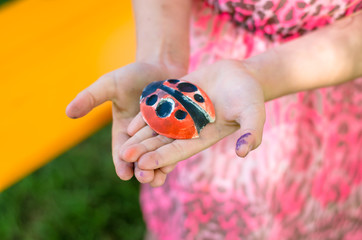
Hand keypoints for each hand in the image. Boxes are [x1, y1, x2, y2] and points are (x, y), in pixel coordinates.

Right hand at [66, 61, 186, 181]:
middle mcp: (141, 136)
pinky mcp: (176, 129)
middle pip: (140, 157)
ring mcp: (159, 134)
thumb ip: (91, 98)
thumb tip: (68, 113)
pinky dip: (173, 155)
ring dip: (158, 168)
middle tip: (144, 179)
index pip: (121, 150)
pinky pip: (174, 146)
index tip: (123, 174)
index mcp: (124, 129)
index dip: (122, 162)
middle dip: (141, 170)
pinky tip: (175, 163)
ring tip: (159, 178)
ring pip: (157, 156)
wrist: (160, 64)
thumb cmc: (134, 73)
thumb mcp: (110, 84)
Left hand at [120, 59, 265, 185]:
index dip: (162, 157)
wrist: (240, 74)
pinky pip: (158, 110)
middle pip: (163, 142)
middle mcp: (189, 129)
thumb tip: (244, 152)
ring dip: (140, 137)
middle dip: (144, 150)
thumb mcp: (253, 113)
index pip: (180, 150)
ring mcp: (181, 114)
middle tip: (124, 157)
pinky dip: (145, 117)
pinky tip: (130, 125)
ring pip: (156, 129)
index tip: (144, 164)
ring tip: (122, 146)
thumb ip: (250, 132)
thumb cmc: (249, 96)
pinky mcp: (176, 100)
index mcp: (203, 136)